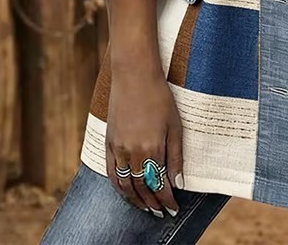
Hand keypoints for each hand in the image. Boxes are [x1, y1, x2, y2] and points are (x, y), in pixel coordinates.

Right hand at [106, 66, 182, 217]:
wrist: (134, 75)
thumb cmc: (159, 97)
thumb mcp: (175, 125)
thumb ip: (176, 156)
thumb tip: (178, 183)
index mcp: (152, 148)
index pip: (159, 185)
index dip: (166, 200)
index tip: (173, 208)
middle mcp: (133, 152)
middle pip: (142, 188)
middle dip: (152, 204)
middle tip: (161, 212)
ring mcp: (118, 148)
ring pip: (125, 185)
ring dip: (135, 200)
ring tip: (146, 207)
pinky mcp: (109, 142)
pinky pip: (112, 173)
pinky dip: (119, 187)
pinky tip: (127, 192)